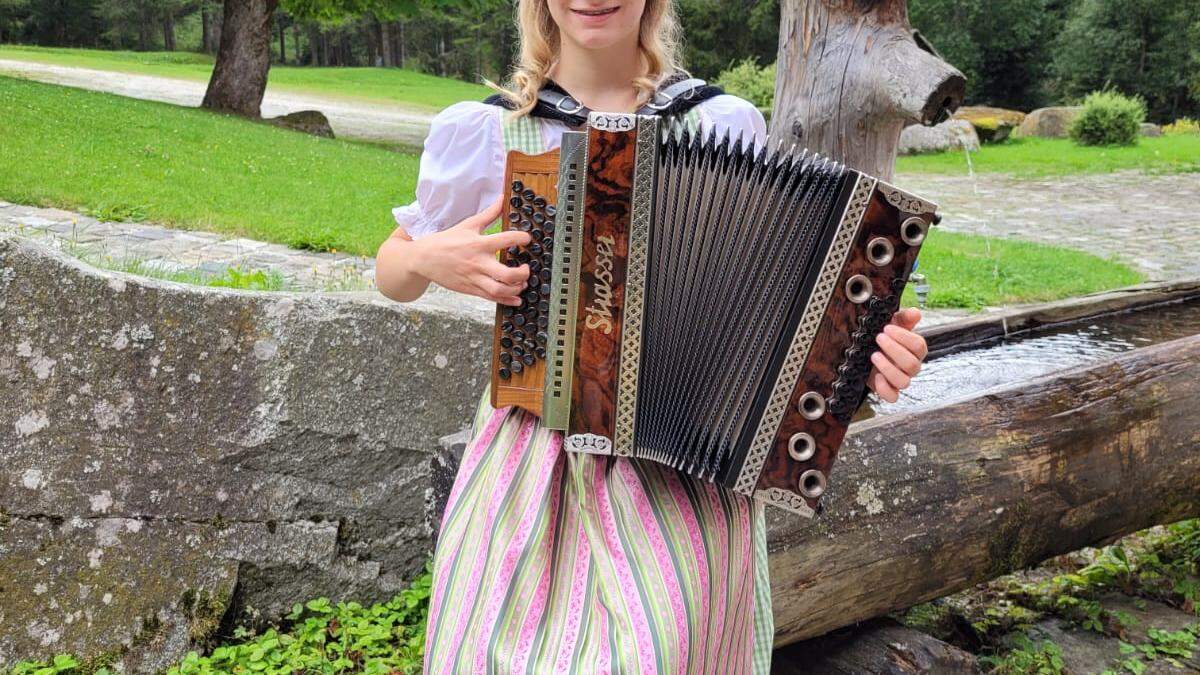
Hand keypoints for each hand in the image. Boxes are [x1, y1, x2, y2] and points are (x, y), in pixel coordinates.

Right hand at [411, 197, 531, 305]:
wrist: (424, 258)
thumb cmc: (447, 241)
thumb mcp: (468, 224)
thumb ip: (489, 213)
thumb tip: (503, 198)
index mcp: (478, 244)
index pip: (506, 240)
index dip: (521, 238)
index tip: (527, 239)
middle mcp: (478, 263)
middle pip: (506, 274)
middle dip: (522, 273)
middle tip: (526, 268)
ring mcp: (474, 278)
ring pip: (500, 290)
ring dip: (516, 289)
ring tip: (522, 283)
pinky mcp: (470, 289)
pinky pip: (492, 298)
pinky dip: (507, 300)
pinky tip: (516, 298)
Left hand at [867, 308, 926, 402]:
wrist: (866, 349)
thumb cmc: (883, 335)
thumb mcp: (892, 323)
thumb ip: (904, 318)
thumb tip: (916, 312)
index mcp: (915, 350)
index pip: (919, 346)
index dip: (904, 337)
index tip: (887, 327)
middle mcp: (911, 366)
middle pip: (912, 365)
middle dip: (894, 350)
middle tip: (878, 338)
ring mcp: (900, 379)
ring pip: (904, 382)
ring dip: (888, 368)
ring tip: (874, 355)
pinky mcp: (888, 389)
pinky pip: (893, 397)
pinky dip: (885, 389)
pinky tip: (876, 377)